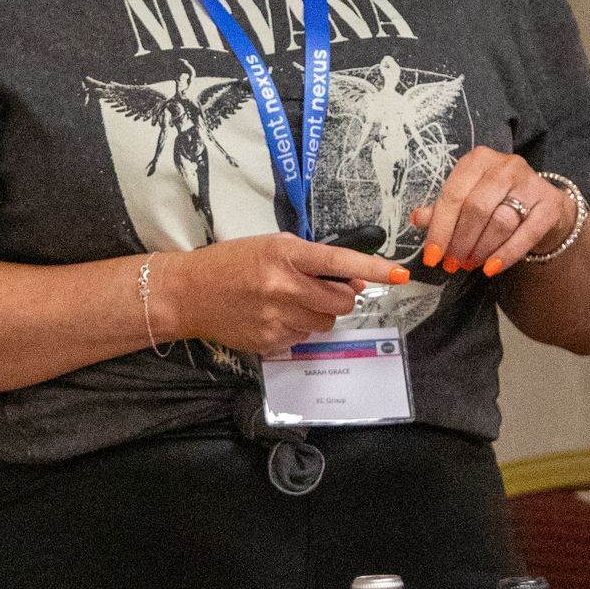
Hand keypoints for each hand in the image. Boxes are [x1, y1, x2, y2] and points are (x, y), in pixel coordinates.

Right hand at [157, 234, 409, 355]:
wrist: (190, 293)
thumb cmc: (232, 263)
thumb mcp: (272, 246)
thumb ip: (312, 260)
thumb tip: (354, 282)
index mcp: (285, 255)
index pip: (339, 262)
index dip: (373, 269)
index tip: (399, 273)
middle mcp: (284, 287)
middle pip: (342, 301)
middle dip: (340, 297)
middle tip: (321, 290)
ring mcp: (277, 318)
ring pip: (326, 323)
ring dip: (318, 314)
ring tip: (289, 302)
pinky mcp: (271, 342)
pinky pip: (304, 337)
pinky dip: (297, 328)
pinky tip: (273, 316)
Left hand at [412, 150, 572, 277]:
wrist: (544, 208)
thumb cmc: (498, 202)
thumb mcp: (468, 200)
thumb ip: (443, 210)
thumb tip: (418, 219)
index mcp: (478, 160)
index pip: (453, 195)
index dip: (439, 229)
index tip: (431, 256)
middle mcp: (505, 166)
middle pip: (475, 209)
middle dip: (460, 242)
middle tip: (452, 264)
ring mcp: (530, 183)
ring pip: (499, 222)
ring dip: (480, 249)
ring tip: (469, 265)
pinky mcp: (550, 204)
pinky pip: (526, 234)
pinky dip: (506, 254)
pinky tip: (491, 268)